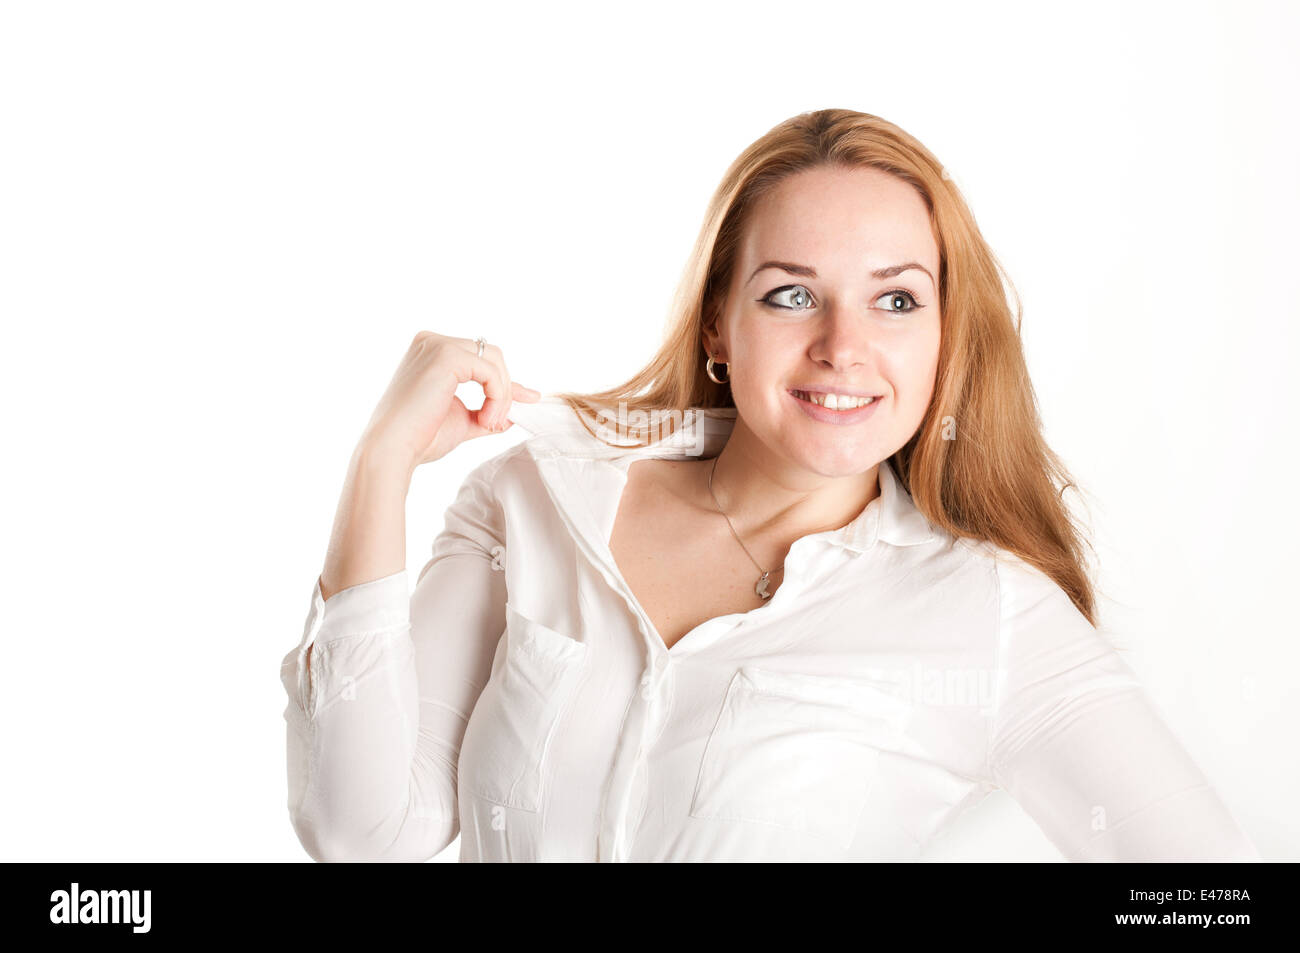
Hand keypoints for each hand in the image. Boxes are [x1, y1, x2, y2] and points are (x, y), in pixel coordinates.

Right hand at [357, 331, 540, 471]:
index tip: (526, 401)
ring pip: (494, 360)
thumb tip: (518, 408)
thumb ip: (488, 410)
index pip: (480, 359)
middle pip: (491, 355)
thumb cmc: (419, 438)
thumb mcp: (462, 419)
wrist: (392, 449)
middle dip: (504, 389)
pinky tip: (484, 419)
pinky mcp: (446, 355)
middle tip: (496, 422)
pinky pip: (491, 372)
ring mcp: (438, 345)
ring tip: (489, 422)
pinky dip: (497, 396)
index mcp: (431, 352)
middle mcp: (432, 341)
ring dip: (501, 395)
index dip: (504, 383)